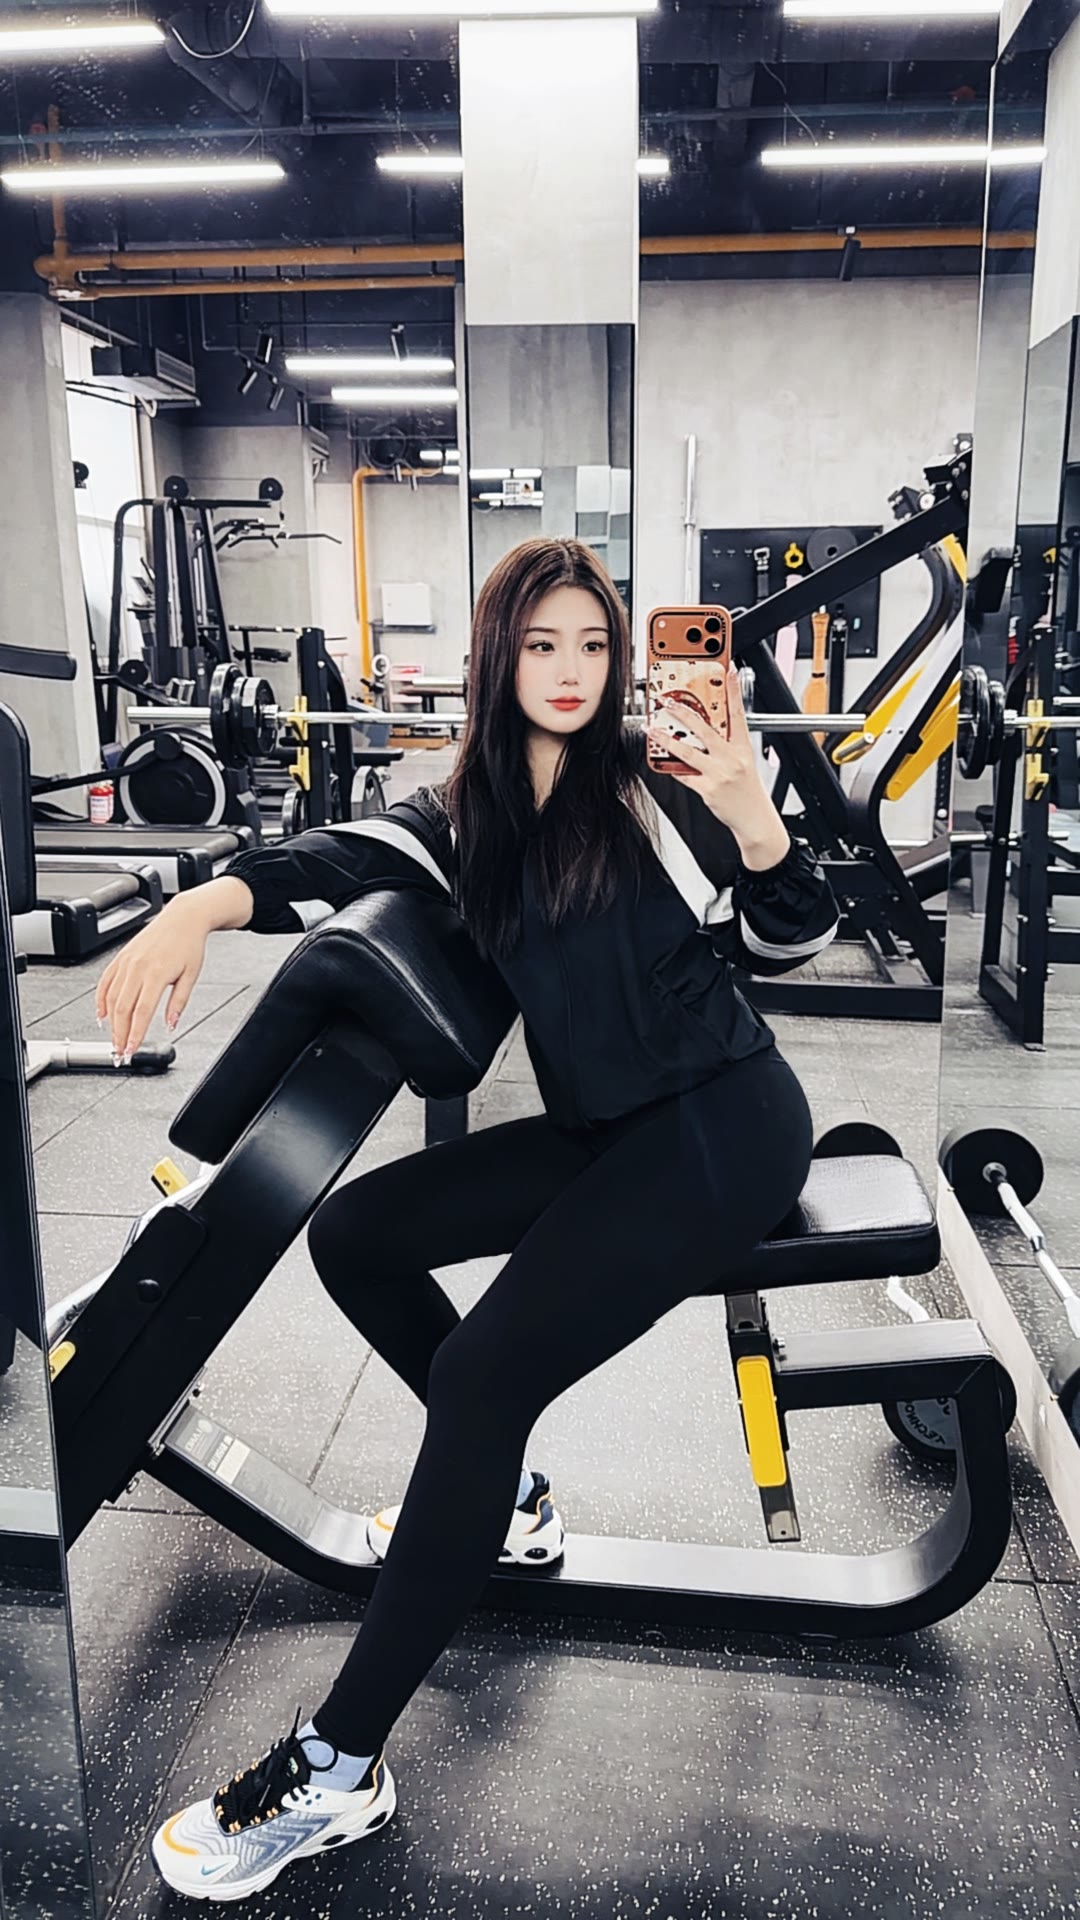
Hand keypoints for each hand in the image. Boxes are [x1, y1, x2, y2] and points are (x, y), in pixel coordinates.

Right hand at [95, 897, 208, 1061]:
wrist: (182, 919)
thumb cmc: (189, 944)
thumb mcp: (191, 976)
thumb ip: (179, 1003)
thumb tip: (170, 1025)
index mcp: (157, 973)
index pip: (141, 1012)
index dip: (134, 1034)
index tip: (132, 1049)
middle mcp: (138, 967)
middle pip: (122, 1008)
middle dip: (119, 1033)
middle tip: (119, 1051)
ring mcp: (126, 962)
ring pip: (111, 997)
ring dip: (110, 1021)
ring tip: (113, 1038)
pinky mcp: (120, 957)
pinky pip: (105, 981)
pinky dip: (100, 1000)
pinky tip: (101, 1014)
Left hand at [648, 666, 790, 867]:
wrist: (754, 819)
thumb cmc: (747, 790)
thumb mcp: (743, 762)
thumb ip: (725, 746)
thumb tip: (701, 732)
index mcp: (742, 747)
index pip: (738, 713)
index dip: (734, 690)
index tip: (729, 670)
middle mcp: (731, 758)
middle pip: (705, 729)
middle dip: (683, 713)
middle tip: (667, 703)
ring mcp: (719, 773)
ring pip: (687, 752)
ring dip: (666, 740)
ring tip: (652, 731)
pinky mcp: (708, 789)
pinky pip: (684, 775)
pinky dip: (672, 768)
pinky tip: (662, 761)